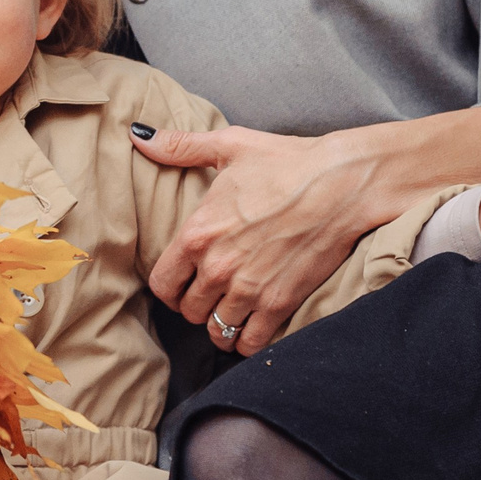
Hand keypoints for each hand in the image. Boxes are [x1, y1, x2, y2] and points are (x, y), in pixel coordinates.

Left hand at [133, 125, 373, 355]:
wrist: (341, 184)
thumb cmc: (286, 162)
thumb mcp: (229, 146)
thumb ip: (180, 147)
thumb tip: (139, 136)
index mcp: (197, 233)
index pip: (162, 284)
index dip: (170, 286)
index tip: (184, 281)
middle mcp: (217, 267)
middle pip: (188, 311)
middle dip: (197, 304)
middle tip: (212, 294)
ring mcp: (249, 289)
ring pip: (217, 330)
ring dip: (222, 323)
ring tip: (232, 310)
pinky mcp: (280, 303)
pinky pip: (250, 343)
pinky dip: (249, 340)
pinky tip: (254, 324)